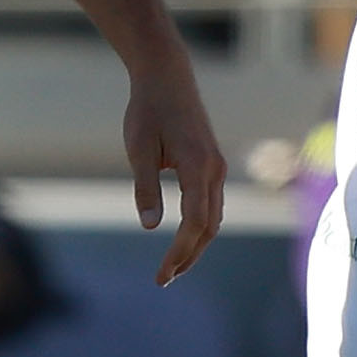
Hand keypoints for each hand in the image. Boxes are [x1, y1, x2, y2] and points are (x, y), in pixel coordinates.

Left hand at [124, 62, 226, 285]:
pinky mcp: (211, 163)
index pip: (194, 223)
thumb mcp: (139, 148)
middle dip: (189, 256)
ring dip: (196, 244)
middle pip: (209, 227)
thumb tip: (150, 227)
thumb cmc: (148, 110)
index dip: (179, 253)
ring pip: (213, 217)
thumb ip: (145, 187)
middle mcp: (214, 170)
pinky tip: (183, 238)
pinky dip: (200, 227)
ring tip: (174, 266)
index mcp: (197, 166)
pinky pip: (211, 204)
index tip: (161, 274)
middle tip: (165, 278)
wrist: (167, 77)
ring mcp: (217, 167)